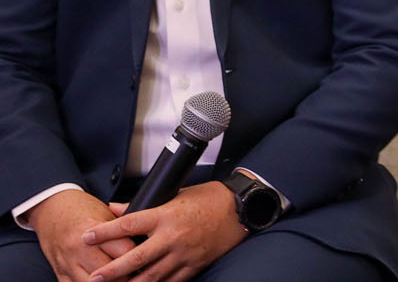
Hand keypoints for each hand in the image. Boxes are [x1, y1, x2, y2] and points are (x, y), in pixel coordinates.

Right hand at [28, 190, 134, 281]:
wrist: (52, 211)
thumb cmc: (82, 211)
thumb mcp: (106, 214)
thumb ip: (123, 230)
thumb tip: (144, 244)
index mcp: (94, 230)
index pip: (124, 251)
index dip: (138, 257)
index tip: (147, 261)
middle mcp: (78, 249)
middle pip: (109, 272)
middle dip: (125, 275)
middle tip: (136, 273)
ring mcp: (67, 264)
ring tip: (121, 279)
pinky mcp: (60, 274)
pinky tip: (102, 281)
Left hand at [83, 181, 245, 281]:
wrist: (240, 209)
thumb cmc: (209, 199)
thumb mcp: (175, 195)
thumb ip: (143, 205)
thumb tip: (115, 209)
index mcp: (166, 215)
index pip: (129, 224)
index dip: (105, 231)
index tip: (86, 236)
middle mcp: (173, 236)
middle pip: (136, 257)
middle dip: (112, 270)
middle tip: (93, 277)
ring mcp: (184, 253)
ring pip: (151, 275)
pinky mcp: (194, 265)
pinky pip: (171, 281)